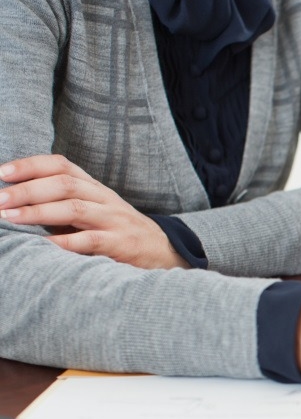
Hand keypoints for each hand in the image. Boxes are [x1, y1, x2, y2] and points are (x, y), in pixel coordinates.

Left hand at [0, 155, 186, 268]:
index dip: (30, 165)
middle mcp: (105, 199)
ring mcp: (115, 221)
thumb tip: (15, 204)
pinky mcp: (122, 244)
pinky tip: (43, 245)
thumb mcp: (94, 211)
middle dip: (26, 190)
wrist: (166, 253)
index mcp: (95, 187)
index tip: (2, 173)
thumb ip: (63, 204)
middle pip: (64, 184)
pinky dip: (63, 242)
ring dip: (37, 212)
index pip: (61, 165)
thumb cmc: (119, 233)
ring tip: (8, 217)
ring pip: (74, 208)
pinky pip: (89, 241)